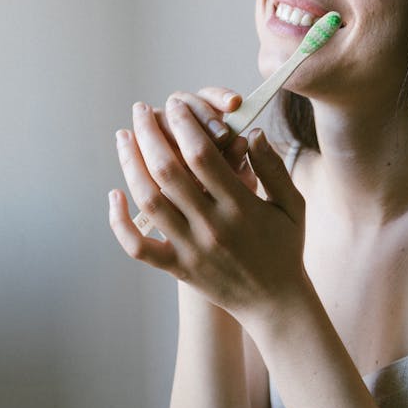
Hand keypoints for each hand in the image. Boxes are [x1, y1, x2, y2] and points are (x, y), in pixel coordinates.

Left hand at [108, 95, 306, 322]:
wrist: (275, 303)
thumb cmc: (285, 247)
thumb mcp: (292, 204)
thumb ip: (273, 166)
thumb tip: (252, 131)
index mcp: (241, 206)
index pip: (201, 154)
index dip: (184, 123)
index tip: (175, 105)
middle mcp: (212, 226)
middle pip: (167, 170)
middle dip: (149, 133)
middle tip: (140, 110)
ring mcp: (191, 249)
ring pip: (148, 200)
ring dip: (130, 164)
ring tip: (123, 137)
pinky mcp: (177, 268)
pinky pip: (138, 246)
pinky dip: (119, 221)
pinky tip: (114, 194)